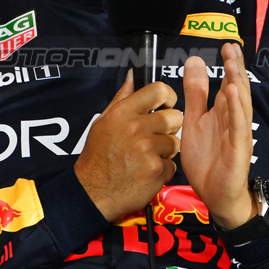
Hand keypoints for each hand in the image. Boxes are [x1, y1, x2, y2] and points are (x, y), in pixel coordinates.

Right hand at [74, 71, 182, 221]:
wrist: (93, 193)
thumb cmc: (98, 156)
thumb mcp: (103, 122)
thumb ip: (122, 98)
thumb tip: (132, 75)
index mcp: (123, 113)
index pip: (159, 90)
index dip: (168, 97)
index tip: (166, 106)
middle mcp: (136, 128)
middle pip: (175, 116)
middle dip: (169, 128)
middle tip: (154, 138)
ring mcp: (147, 149)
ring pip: (176, 142)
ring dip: (166, 151)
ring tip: (147, 157)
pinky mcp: (156, 170)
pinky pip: (172, 164)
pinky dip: (162, 171)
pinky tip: (146, 172)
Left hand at [180, 42, 254, 228]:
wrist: (215, 194)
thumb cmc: (208, 159)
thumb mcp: (194, 120)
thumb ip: (195, 94)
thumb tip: (194, 61)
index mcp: (223, 112)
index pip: (228, 83)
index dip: (229, 65)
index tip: (227, 45)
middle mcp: (233, 120)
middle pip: (237, 90)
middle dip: (235, 69)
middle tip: (231, 48)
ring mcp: (237, 134)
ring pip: (240, 106)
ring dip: (238, 84)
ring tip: (233, 65)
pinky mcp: (238, 149)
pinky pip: (237, 126)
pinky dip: (237, 110)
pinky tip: (234, 94)